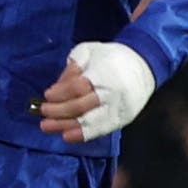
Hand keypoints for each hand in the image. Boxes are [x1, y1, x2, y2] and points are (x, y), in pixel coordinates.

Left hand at [37, 41, 153, 142]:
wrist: (144, 65)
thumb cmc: (112, 57)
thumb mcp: (91, 50)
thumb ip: (74, 65)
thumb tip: (58, 86)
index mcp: (104, 72)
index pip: (78, 86)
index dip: (60, 92)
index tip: (47, 95)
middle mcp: (112, 92)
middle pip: (81, 106)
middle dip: (59, 111)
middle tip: (43, 112)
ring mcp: (118, 108)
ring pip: (89, 121)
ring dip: (66, 125)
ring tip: (47, 127)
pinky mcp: (122, 119)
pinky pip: (101, 130)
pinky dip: (83, 135)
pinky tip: (67, 136)